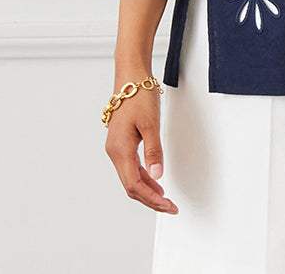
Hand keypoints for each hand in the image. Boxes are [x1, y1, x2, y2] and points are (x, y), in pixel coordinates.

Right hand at [104, 85, 177, 213]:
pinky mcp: (121, 143)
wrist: (130, 78)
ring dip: (147, 190)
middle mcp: (114, 152)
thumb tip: (157, 176)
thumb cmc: (139, 97)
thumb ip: (154, 151)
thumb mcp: (151, 124)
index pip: (134, 185)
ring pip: (130, 178)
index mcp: (120, 150)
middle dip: (150, 199)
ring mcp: (116, 148)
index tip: (168, 205)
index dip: (152, 199)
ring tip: (164, 198)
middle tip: (169, 207)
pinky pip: (130, 167)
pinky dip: (143, 177)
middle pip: (131, 186)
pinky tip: (154, 180)